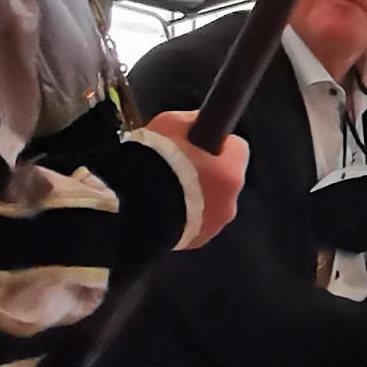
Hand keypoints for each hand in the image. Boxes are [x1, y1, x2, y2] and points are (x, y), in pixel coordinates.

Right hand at [146, 111, 245, 245]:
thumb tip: (198, 124)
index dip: (218, 143)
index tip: (199, 143)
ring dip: (197, 197)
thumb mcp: (170, 125)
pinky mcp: (196, 242)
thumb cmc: (154, 162)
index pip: (238, 148)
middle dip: (208, 173)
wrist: (129, 207)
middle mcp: (230, 203)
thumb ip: (191, 124)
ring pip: (212, 204)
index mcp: (230, 173)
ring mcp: (214, 226)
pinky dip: (185, 217)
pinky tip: (163, 209)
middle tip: (178, 168)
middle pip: (225, 179)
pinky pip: (196, 224)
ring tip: (166, 191)